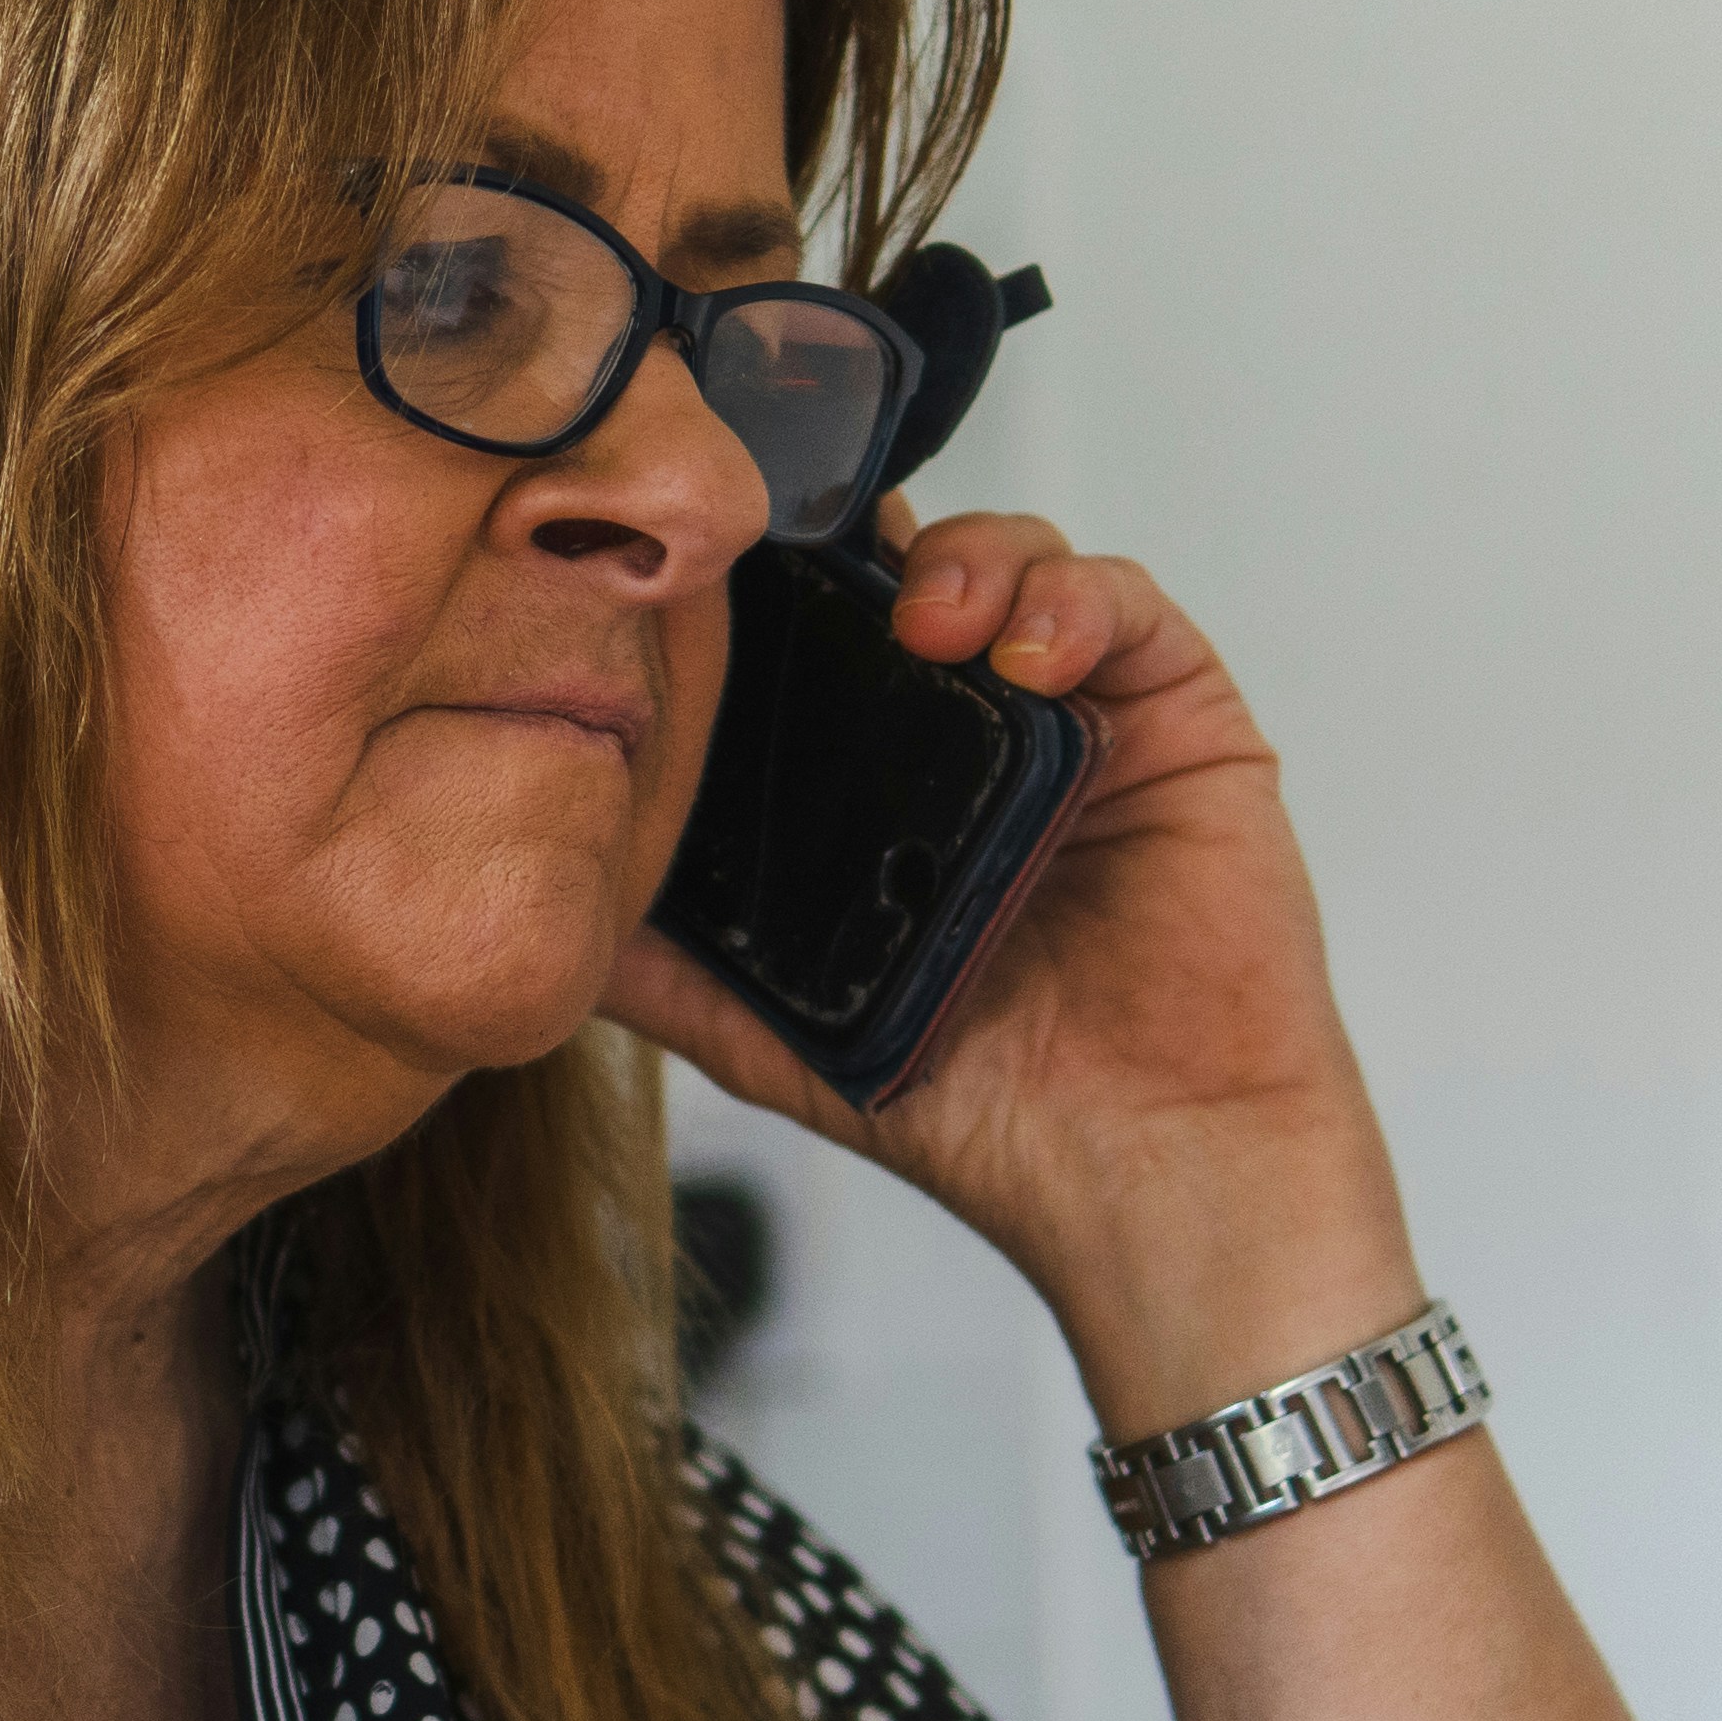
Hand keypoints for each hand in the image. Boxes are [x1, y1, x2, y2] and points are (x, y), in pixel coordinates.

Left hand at [598, 505, 1423, 1419]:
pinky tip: (1029, 655)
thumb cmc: (981, 1107)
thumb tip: (540, 919)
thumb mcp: (773, 1034)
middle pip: (903, 571)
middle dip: (852, 548)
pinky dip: (1074, 601)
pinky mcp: (1181, 719)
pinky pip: (1128, 609)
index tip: (704, 582)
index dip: (762, 593)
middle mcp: (977, 731)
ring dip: (962, 561)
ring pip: (1012, 561)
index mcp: (879, 782)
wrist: (1138, 1172)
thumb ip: (662, 971)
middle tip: (806, 568)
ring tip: (926, 620)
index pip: (810, 639)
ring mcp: (1080, 714)